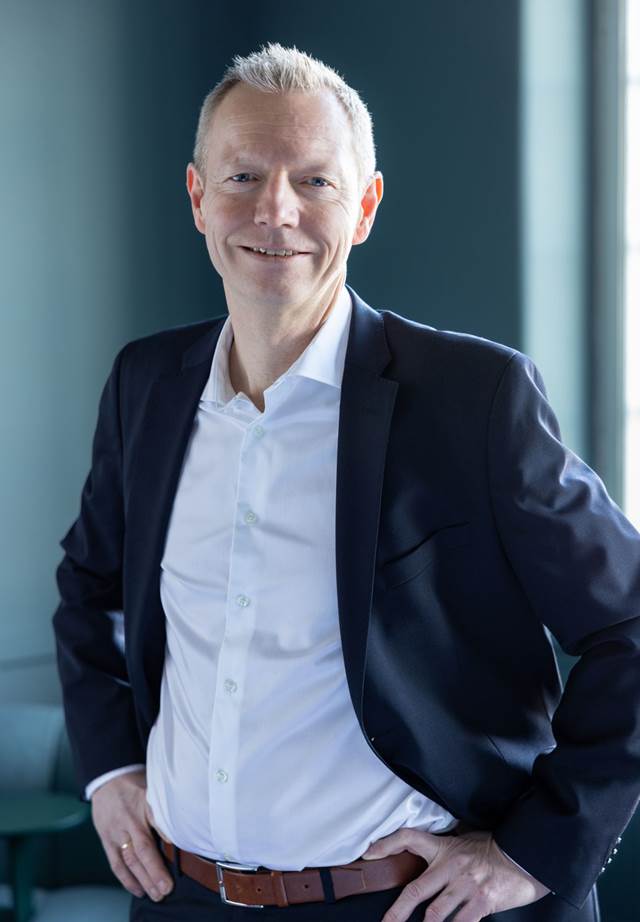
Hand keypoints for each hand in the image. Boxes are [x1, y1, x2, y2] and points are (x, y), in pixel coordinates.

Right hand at [90, 769, 173, 902]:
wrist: (107, 779)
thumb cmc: (135, 784)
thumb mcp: (152, 788)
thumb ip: (163, 807)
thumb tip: (182, 823)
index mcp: (142, 806)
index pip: (156, 826)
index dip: (167, 843)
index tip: (177, 858)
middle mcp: (128, 822)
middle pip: (142, 851)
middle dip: (155, 872)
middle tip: (167, 889)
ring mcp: (115, 833)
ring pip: (129, 861)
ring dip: (143, 880)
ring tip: (156, 894)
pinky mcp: (106, 841)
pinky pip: (116, 864)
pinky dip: (127, 879)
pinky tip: (138, 890)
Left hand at [361, 827, 549, 921]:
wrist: (523, 856)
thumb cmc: (491, 849)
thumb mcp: (463, 840)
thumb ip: (443, 850)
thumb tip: (425, 856)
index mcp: (444, 848)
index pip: (409, 838)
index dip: (387, 844)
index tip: (369, 854)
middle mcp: (451, 866)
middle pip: (416, 891)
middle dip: (397, 912)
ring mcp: (466, 886)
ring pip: (436, 914)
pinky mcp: (482, 903)